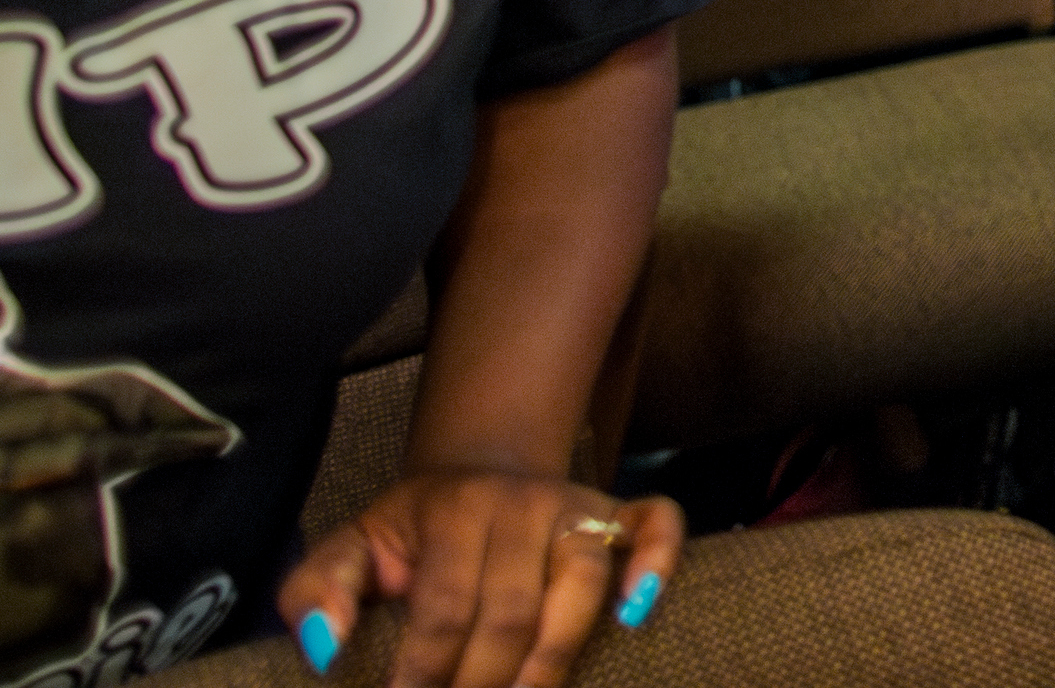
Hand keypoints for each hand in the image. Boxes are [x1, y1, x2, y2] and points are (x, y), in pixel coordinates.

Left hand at [282, 471, 680, 687]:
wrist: (479, 469)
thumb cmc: (411, 531)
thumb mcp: (349, 547)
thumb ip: (316, 593)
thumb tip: (324, 652)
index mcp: (451, 510)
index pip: (444, 607)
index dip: (423, 672)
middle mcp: (521, 503)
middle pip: (513, 609)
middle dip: (482, 682)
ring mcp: (577, 506)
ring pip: (581, 582)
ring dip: (552, 658)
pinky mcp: (618, 511)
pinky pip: (657, 526)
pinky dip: (655, 566)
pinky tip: (633, 617)